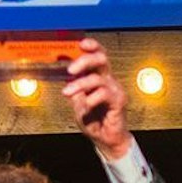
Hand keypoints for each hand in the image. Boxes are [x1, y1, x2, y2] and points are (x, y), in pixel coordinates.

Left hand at [63, 38, 131, 159]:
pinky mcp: (119, 101)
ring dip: (80, 84)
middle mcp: (108, 80)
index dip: (92, 46)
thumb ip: (73, 86)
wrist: (105, 139)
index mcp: (98, 77)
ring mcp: (114, 90)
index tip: (81, 43)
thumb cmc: (94, 120)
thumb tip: (62, 71)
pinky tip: (86, 105)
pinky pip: (104, 93)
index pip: (98, 54)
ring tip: (68, 93)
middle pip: (101, 59)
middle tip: (71, 69)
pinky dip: (91, 98)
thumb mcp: (77, 101)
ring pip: (98, 78)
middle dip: (85, 60)